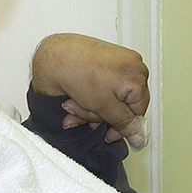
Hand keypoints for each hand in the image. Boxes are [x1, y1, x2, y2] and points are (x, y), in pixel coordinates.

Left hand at [29, 33, 148, 145]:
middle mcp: (131, 66)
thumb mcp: (104, 106)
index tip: (109, 134)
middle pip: (121, 105)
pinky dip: (87, 96)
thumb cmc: (77, 72)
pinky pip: (101, 87)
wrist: (52, 56)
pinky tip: (73, 98)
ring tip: (72, 105)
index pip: (139, 111)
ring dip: (88, 108)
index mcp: (138, 76)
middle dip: (99, 115)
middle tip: (82, 115)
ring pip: (108, 98)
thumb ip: (125, 123)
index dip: (122, 126)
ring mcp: (117, 62)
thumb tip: (140, 137)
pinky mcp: (102, 60)